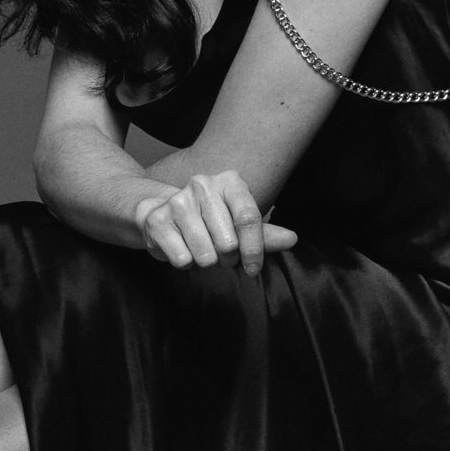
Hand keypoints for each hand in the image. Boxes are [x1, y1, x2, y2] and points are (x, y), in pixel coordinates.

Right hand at [132, 171, 297, 276]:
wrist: (161, 214)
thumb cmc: (208, 221)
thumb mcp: (238, 224)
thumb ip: (265, 235)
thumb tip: (292, 239)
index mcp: (229, 182)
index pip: (248, 218)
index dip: (254, 250)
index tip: (252, 268)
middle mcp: (202, 185)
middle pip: (228, 242)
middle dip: (228, 259)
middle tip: (221, 253)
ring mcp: (178, 201)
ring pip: (206, 255)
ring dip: (207, 262)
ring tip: (202, 250)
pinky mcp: (157, 221)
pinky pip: (183, 259)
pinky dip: (185, 262)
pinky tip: (182, 248)